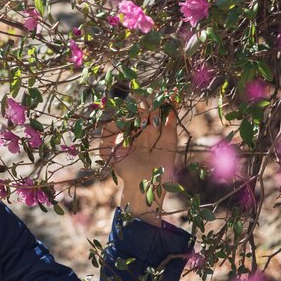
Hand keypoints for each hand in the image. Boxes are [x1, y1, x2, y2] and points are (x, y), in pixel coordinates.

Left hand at [98, 97, 177, 225]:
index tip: (133, 100)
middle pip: (146, 108)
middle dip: (145, 104)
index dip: (133, 105)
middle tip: (143, 107)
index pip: (132, 112)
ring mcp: (157, 131)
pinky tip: (173, 97)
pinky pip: (172, 118)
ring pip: (159, 111)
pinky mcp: (170, 136)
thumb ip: (107, 134)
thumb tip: (112, 118)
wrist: (143, 184)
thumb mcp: (108, 151)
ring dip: (158, 102)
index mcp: (129, 130)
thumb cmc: (124, 168)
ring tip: (157, 98)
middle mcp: (144, 129)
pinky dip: (173, 107)